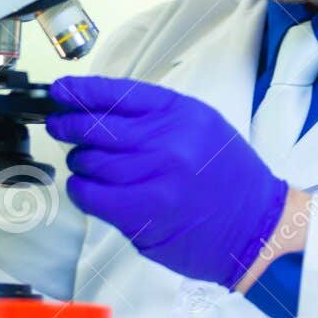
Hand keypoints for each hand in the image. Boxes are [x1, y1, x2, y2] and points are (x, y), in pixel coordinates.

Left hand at [45, 76, 287, 288]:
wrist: (258, 226)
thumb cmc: (229, 178)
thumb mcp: (202, 127)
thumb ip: (157, 117)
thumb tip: (101, 110)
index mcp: (181, 113)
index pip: (119, 94)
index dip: (82, 91)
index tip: (61, 91)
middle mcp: (168, 141)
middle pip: (98, 126)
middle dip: (69, 125)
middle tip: (59, 126)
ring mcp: (156, 177)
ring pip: (91, 161)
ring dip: (79, 162)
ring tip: (83, 163)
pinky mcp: (145, 213)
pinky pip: (93, 196)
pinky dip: (81, 190)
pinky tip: (86, 188)